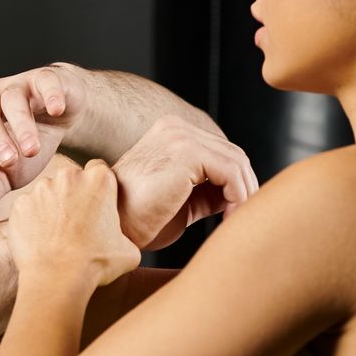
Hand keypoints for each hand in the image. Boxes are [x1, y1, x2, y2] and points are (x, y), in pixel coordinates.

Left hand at [0, 63, 89, 225]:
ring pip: (12, 99)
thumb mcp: (4, 174)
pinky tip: (57, 110)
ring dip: (22, 124)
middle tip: (9, 161)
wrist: (58, 119)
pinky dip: (50, 95)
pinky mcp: (45, 79)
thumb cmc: (22, 147)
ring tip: (33, 150)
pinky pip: (45, 82)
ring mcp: (15, 86)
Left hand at [4, 159, 141, 288]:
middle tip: (76, 222)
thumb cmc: (96, 264)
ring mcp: (41, 188)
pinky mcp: (20, 204)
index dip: (98, 188)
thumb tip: (123, 240)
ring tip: (56, 233)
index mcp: (99, 179)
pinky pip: (27, 207)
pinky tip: (39, 239)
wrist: (57, 278)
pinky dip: (31, 219)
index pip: (99, 170)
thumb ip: (126, 234)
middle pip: (71, 178)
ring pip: (47, 192)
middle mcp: (69, 176)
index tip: (95, 204)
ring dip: (51, 206)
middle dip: (73, 194)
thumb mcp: (129, 250)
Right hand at [111, 115, 259, 249]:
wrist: (111, 227)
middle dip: (244, 188)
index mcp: (171, 133)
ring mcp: (180, 136)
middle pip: (233, 154)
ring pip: (237, 162)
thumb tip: (239, 193)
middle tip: (240, 218)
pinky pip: (231, 172)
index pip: (221, 152)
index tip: (235, 212)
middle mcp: (175, 128)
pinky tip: (229, 217)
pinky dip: (238, 197)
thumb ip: (208, 191)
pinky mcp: (187, 151)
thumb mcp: (182, 201)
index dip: (236, 183)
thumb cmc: (138, 221)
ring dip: (243, 195)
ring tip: (234, 220)